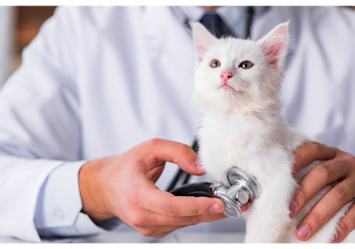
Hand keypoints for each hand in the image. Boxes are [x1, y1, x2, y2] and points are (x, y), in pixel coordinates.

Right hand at [79, 138, 226, 237]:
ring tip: (225, 202)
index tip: (218, 203)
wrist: (107, 187)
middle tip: (235, 203)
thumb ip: (177, 152)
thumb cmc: (126, 168)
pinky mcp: (152, 230)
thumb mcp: (150, 149)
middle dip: (212, 211)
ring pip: (184, 224)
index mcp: (137, 195)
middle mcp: (141, 216)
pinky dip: (194, 216)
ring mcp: (147, 227)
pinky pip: (179, 224)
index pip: (171, 206)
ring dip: (206, 214)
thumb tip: (200, 166)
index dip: (197, 207)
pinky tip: (205, 206)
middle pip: (183, 218)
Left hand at [289, 141, 354, 242]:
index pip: (312, 149)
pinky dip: (342, 226)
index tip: (284, 173)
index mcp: (329, 154)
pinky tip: (330, 239)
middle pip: (323, 173)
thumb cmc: (328, 182)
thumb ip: (296, 177)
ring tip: (302, 232)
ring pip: (338, 195)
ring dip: (318, 215)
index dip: (298, 159)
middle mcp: (345, 164)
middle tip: (289, 211)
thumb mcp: (317, 172)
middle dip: (304, 192)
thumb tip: (258, 196)